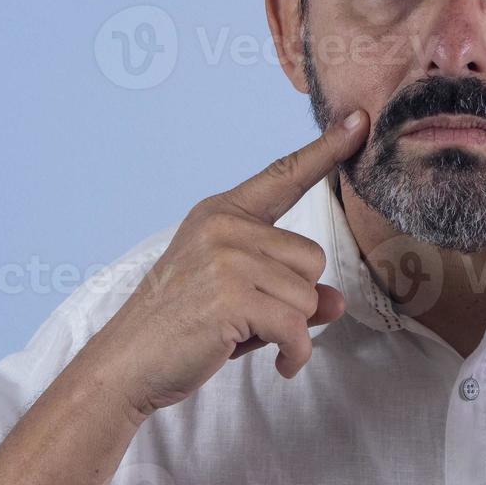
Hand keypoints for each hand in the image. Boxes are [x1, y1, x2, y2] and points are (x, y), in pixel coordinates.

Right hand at [87, 111, 368, 418]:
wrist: (126, 363)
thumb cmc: (182, 327)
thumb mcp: (238, 295)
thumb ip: (289, 290)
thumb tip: (336, 301)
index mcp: (222, 213)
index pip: (284, 176)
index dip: (326, 150)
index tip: (359, 121)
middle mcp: (225, 226)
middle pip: (312, 258)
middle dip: (295, 298)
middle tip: (252, 317)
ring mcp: (227, 259)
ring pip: (308, 295)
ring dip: (292, 328)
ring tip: (250, 335)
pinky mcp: (232, 297)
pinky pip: (297, 327)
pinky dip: (295, 354)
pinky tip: (281, 363)